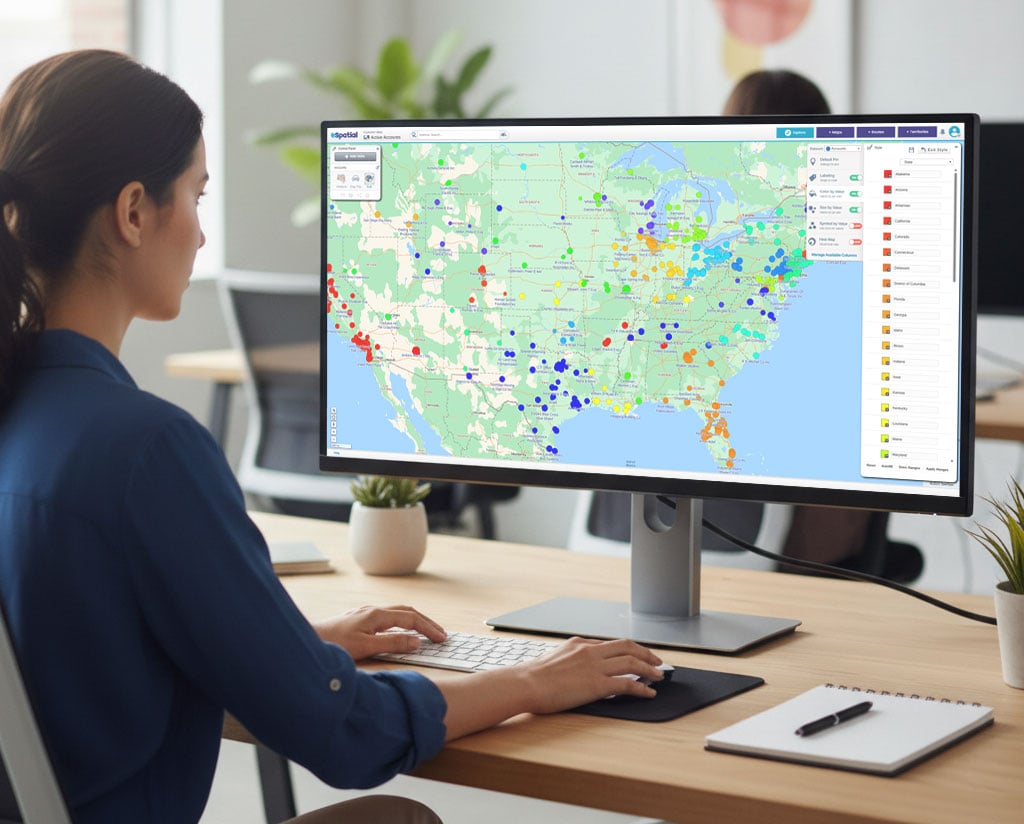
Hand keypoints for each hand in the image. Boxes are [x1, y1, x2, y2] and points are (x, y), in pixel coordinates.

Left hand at [313, 604, 445, 660]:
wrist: (308, 641)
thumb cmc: (334, 645)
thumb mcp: (367, 647)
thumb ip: (393, 644)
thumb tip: (416, 642)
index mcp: (377, 615)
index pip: (411, 619)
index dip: (429, 628)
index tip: (442, 638)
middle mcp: (373, 610)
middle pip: (407, 611)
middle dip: (426, 622)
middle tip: (440, 634)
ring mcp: (365, 614)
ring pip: (397, 613)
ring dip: (414, 621)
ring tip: (426, 632)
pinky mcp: (358, 620)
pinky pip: (387, 618)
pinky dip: (401, 623)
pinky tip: (400, 632)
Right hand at [518, 636, 665, 713]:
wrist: (526, 683)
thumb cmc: (534, 677)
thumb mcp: (555, 659)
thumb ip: (571, 659)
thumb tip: (579, 670)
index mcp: (580, 643)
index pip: (611, 643)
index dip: (629, 649)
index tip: (637, 654)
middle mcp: (590, 651)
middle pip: (627, 646)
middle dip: (645, 653)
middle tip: (657, 660)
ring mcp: (595, 666)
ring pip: (632, 662)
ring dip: (649, 669)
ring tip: (659, 675)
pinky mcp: (597, 684)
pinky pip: (627, 684)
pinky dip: (642, 688)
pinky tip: (649, 693)